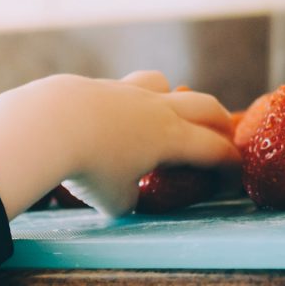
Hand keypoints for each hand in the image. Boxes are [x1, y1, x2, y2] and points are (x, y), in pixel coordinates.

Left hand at [0, 72, 238, 217]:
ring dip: (174, 98)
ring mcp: (127, 92)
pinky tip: (115, 117)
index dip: (230, 163)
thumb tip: (126, 196)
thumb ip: (129, 199)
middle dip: (219, 122)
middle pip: (204, 106)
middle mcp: (157, 109)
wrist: (48, 125)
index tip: (236, 174)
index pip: (214, 149)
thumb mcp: (115, 201)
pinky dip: (131, 102)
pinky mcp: (99, 86)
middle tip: (224, 135)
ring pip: (164, 84)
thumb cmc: (88, 168)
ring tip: (168, 114)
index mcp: (171, 138)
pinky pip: (125, 89)